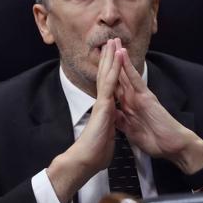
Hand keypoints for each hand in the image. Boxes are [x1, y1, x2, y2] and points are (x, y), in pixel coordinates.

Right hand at [47, 38, 122, 202]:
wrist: (85, 161)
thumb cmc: (94, 155)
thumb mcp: (105, 140)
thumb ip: (107, 131)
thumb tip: (107, 133)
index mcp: (106, 111)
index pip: (110, 87)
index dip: (111, 72)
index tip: (113, 59)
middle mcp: (103, 103)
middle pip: (107, 76)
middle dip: (109, 59)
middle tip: (111, 42)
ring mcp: (102, 103)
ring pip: (107, 75)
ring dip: (111, 57)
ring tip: (113, 41)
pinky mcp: (103, 105)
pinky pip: (110, 83)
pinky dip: (114, 69)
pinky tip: (116, 56)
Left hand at [114, 45, 202, 174]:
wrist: (172, 146)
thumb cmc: (156, 140)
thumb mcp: (132, 131)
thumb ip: (123, 122)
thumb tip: (113, 116)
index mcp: (128, 107)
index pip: (114, 88)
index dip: (105, 76)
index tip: (97, 66)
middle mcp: (133, 98)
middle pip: (119, 76)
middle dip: (111, 62)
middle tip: (104, 44)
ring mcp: (139, 96)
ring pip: (126, 73)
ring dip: (119, 57)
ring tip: (113, 41)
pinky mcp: (146, 97)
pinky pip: (135, 79)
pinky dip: (128, 67)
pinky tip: (122, 54)